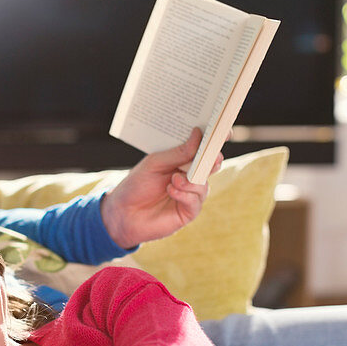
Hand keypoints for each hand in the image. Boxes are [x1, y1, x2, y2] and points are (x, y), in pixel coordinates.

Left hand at [100, 127, 222, 247]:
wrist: (123, 213)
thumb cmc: (137, 185)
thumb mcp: (154, 164)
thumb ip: (177, 153)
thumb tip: (198, 134)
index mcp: (182, 161)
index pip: (202, 149)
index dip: (214, 140)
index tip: (224, 132)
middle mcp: (190, 176)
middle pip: (211, 165)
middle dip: (213, 159)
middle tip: (211, 155)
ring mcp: (191, 194)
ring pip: (203, 183)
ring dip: (191, 181)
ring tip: (174, 179)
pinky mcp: (188, 211)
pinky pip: (195, 201)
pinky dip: (184, 194)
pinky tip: (171, 190)